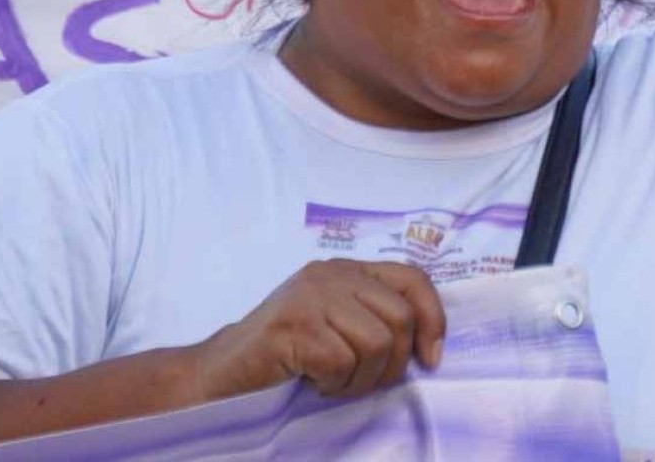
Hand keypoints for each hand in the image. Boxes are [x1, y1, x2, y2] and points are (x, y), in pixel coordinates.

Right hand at [188, 259, 447, 400]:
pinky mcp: (292, 326)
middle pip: (400, 318)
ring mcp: (310, 297)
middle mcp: (331, 274)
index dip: (433, 319)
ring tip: (332, 382)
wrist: (221, 372)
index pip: (413, 279)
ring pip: (376, 344)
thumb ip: (375, 317)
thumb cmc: (286, 355)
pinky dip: (333, 385)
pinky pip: (342, 363)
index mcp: (347, 269)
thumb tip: (430, 347)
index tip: (430, 359)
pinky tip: (311, 382)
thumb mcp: (337, 324)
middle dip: (392, 364)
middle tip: (361, 382)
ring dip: (360, 379)